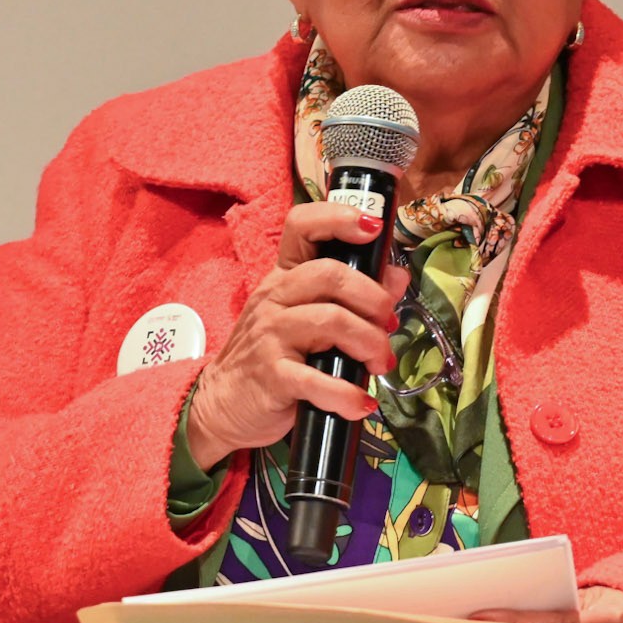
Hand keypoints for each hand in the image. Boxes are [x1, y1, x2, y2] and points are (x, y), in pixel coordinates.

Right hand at [185, 201, 410, 470]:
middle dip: (374, 299)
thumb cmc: (274, 357)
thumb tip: (398, 276)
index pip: (301, 225)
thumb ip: (354, 297)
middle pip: (330, 274)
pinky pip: (317, 379)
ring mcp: (270, 335)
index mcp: (284, 276)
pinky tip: (362, 403)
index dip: (339, 218)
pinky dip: (347, 394)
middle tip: (388, 325)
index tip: (373, 228)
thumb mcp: (310, 320)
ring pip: (331, 321)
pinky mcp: (271, 375)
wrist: (225, 404)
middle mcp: (274, 297)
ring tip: (379, 364)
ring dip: (369, 343)